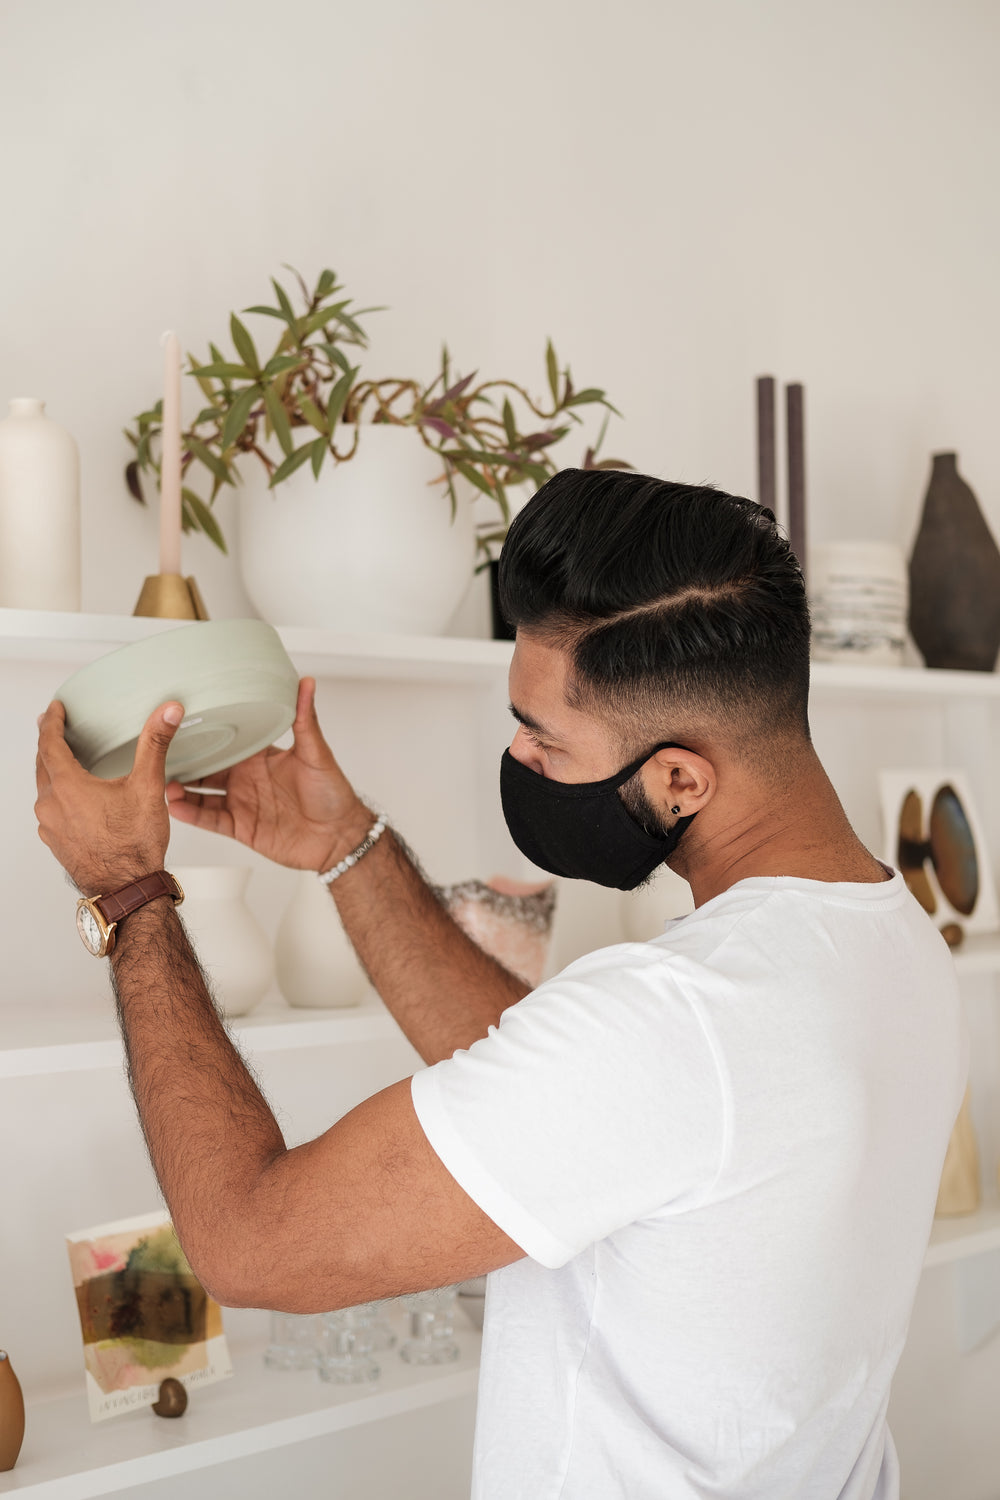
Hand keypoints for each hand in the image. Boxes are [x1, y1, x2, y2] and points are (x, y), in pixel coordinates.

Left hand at [35, 699, 181, 893]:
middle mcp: (51, 805)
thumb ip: (155, 744)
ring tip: (65, 762)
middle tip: (55, 729)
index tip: (56, 710)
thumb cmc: (134, 845)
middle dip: (48, 743)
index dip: (52, 722)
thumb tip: (167, 712)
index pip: (49, 743)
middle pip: (42, 764)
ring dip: (51, 771)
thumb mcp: (148, 786)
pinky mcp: (56, 842)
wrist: (127, 889)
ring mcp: (50, 826)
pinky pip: (50, 810)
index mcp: (67, 786)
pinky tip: (74, 799)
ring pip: (44, 789)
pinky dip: (57, 796)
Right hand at [165, 677, 369, 871]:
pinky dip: (191, 814)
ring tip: (161, 779)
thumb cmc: (333, 793)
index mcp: (259, 755)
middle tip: (158, 748)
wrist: (339, 837)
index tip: (179, 719)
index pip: (225, 739)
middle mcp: (245, 777)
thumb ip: (306, 721)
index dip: (204, 731)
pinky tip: (174, 806)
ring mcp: (240, 802)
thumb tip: (307, 682)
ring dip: (180, 787)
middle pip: (206, 765)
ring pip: (201, 792)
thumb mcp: (317, 754)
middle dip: (183, 758)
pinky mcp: (240, 827)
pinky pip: (210, 819)